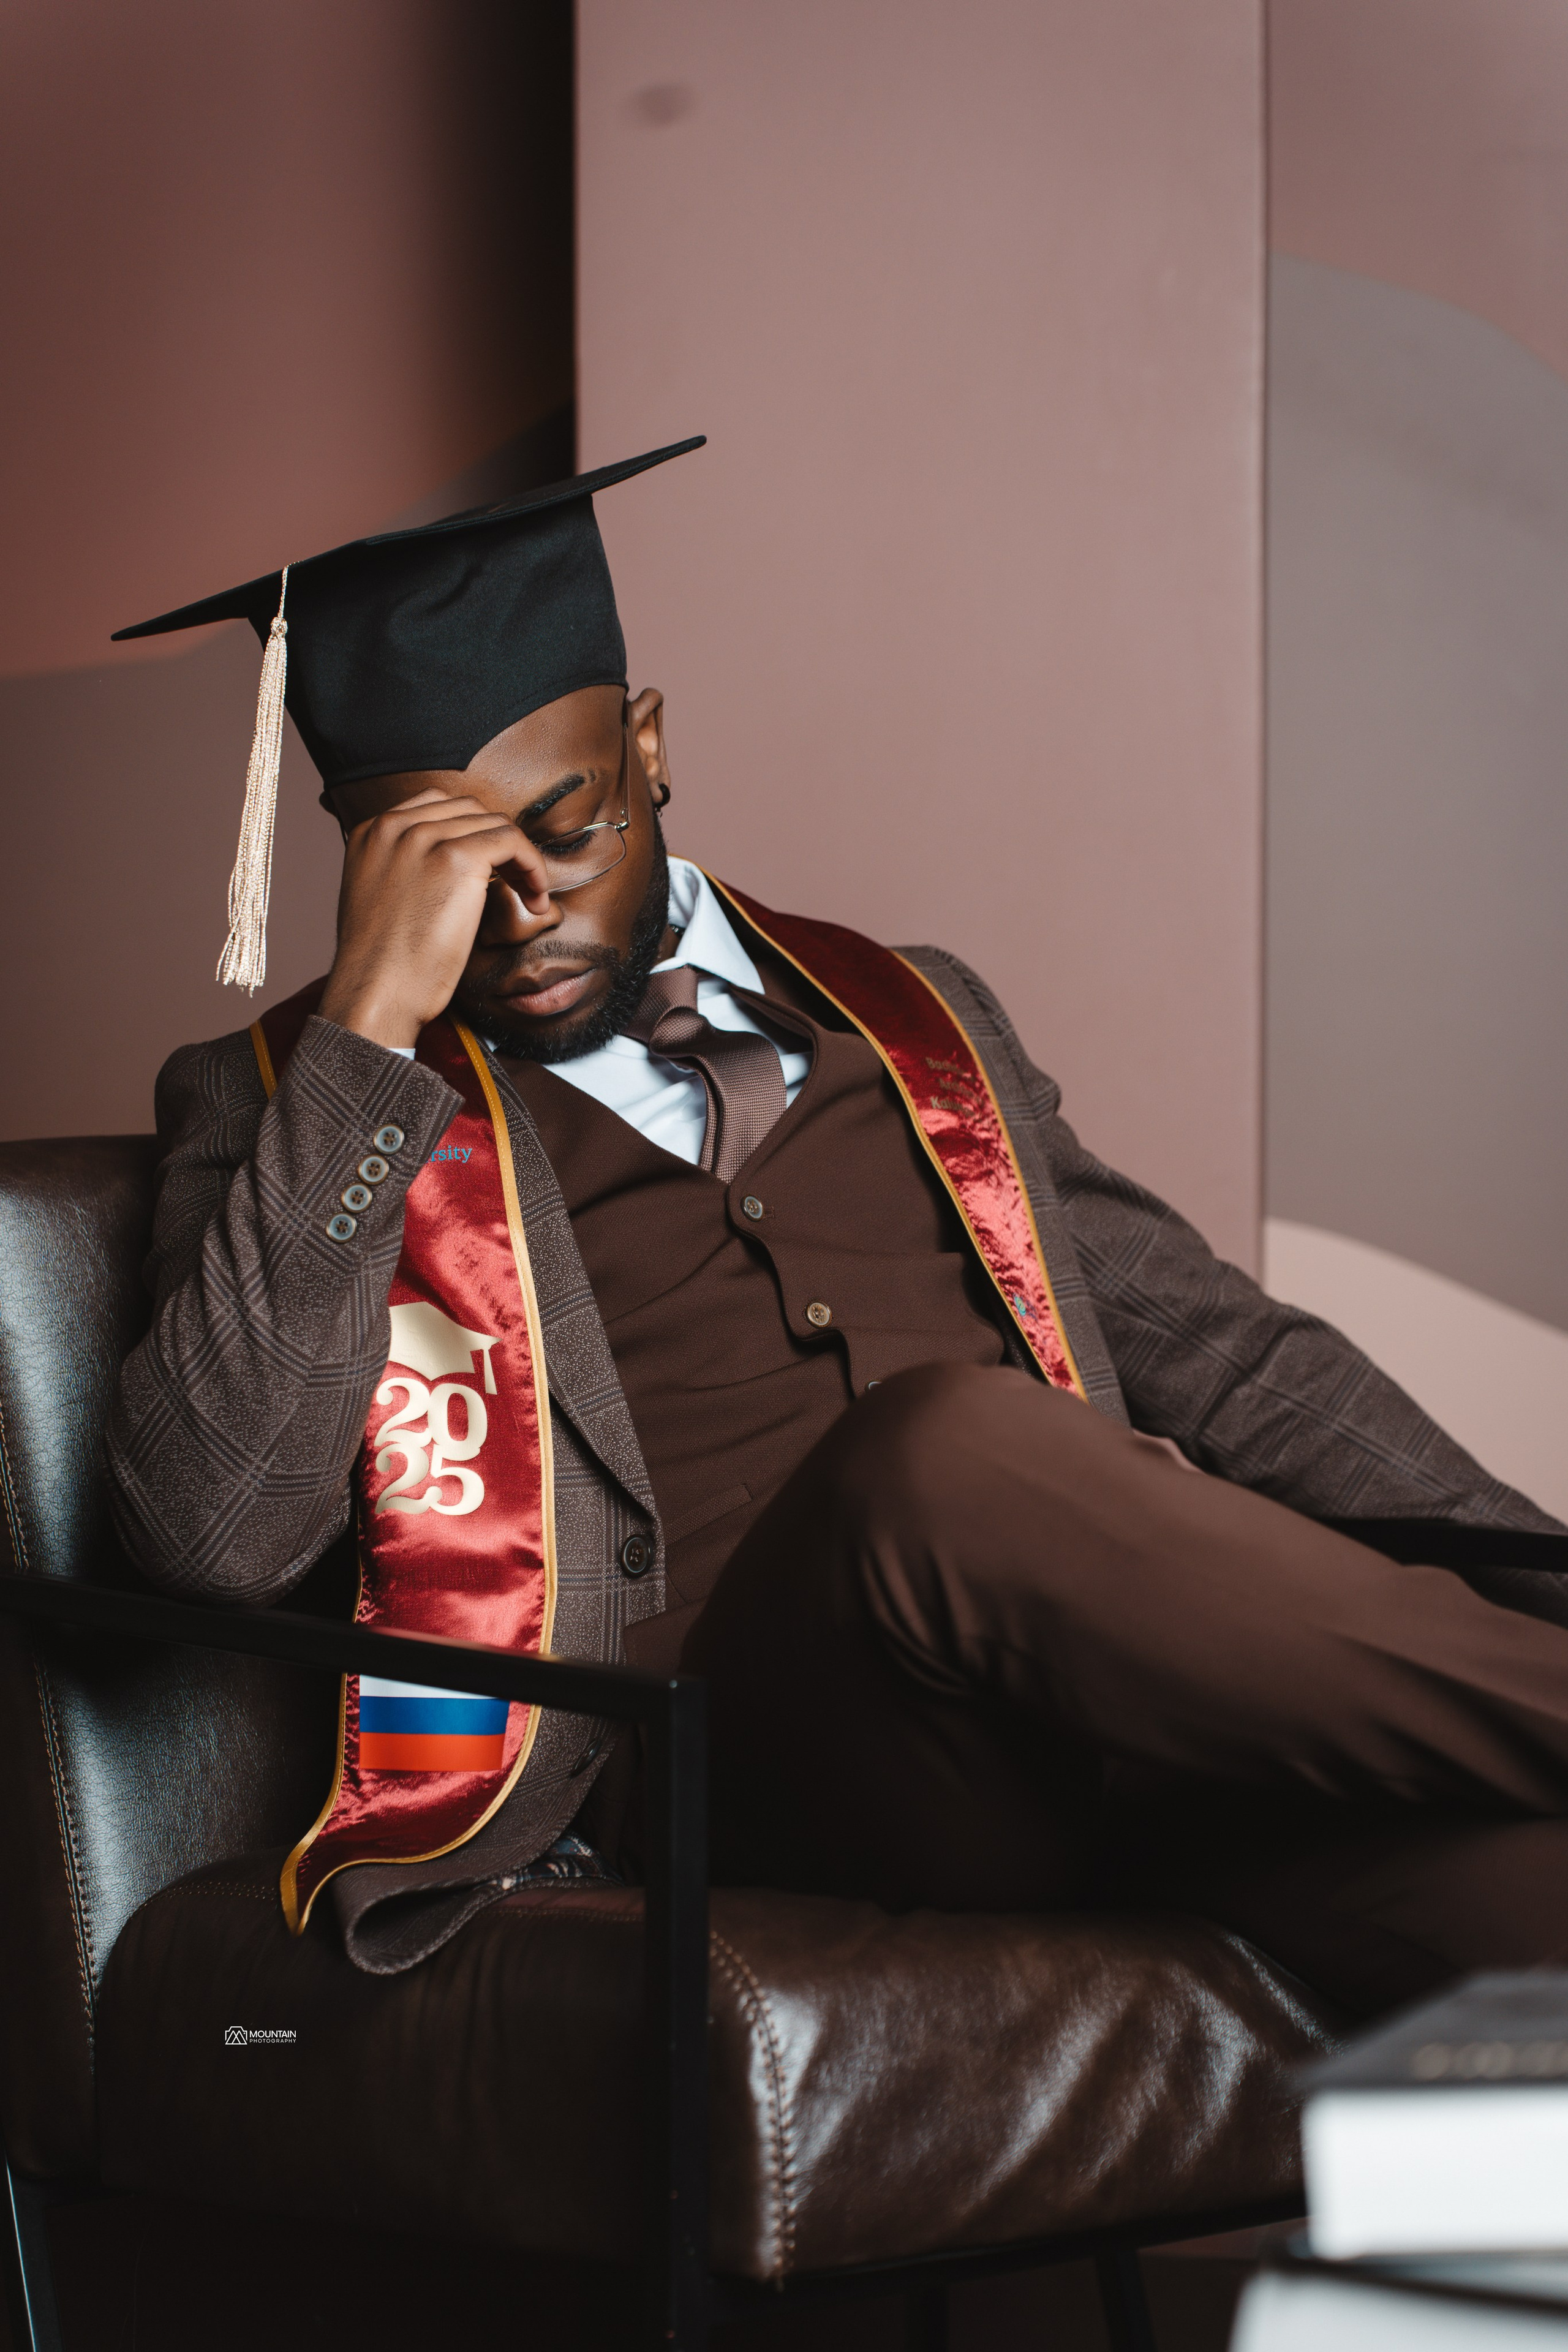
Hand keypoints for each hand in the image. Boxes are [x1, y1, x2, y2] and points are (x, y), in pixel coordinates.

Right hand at [317, 791, 552, 1049]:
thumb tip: (444, 870)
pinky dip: (533, 866)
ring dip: (521, 858)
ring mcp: (424, 838)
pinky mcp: (457, 859)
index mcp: (372, 831)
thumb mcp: (380, 898)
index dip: (472, 832)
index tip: (490, 867)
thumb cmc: (382, 964)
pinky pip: (512, 841)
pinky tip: (536, 900)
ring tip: (530, 895)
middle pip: (468, 810)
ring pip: (493, 823)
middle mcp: (394, 825)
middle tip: (516, 882)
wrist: (375, 993)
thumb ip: (403, 869)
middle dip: (498, 842)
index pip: (436, 806)